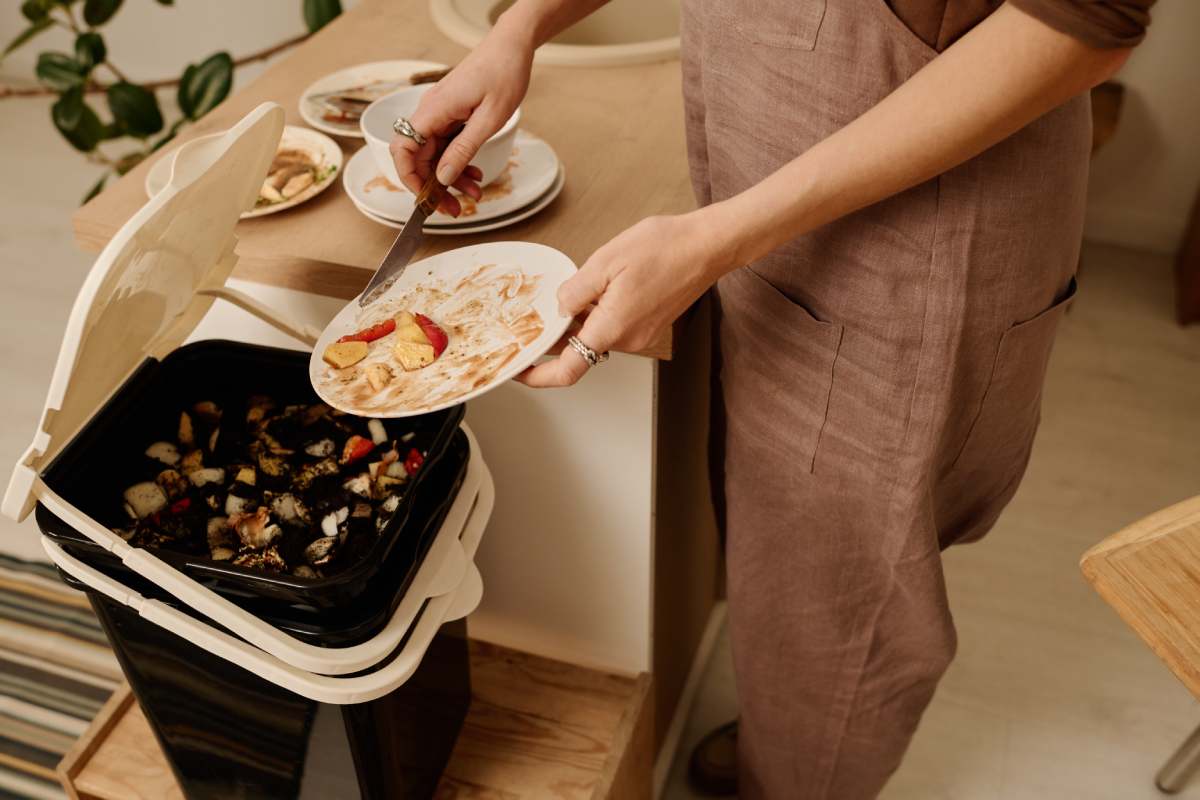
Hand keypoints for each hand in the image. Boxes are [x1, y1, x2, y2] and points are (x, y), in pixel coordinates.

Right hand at [389, 23, 533, 215]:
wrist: (512, 46)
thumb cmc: (503, 74)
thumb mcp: (489, 119)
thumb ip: (464, 150)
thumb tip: (443, 178)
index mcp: (434, 111)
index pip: (403, 150)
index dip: (409, 178)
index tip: (427, 198)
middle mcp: (431, 113)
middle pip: (420, 158)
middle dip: (436, 187)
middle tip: (456, 209)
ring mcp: (440, 113)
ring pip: (436, 155)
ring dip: (452, 177)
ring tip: (475, 193)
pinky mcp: (451, 114)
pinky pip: (448, 144)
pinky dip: (460, 162)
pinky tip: (476, 172)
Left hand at [518, 209, 736, 387]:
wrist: (707, 245)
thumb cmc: (665, 248)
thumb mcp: (605, 261)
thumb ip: (575, 290)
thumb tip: (559, 307)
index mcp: (611, 329)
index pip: (566, 371)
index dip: (537, 376)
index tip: (518, 369)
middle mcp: (627, 340)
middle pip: (578, 349)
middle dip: (558, 331)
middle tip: (540, 307)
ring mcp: (640, 334)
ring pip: (596, 333)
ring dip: (581, 316)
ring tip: (583, 280)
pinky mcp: (649, 324)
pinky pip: (614, 325)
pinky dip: (599, 311)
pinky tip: (604, 282)